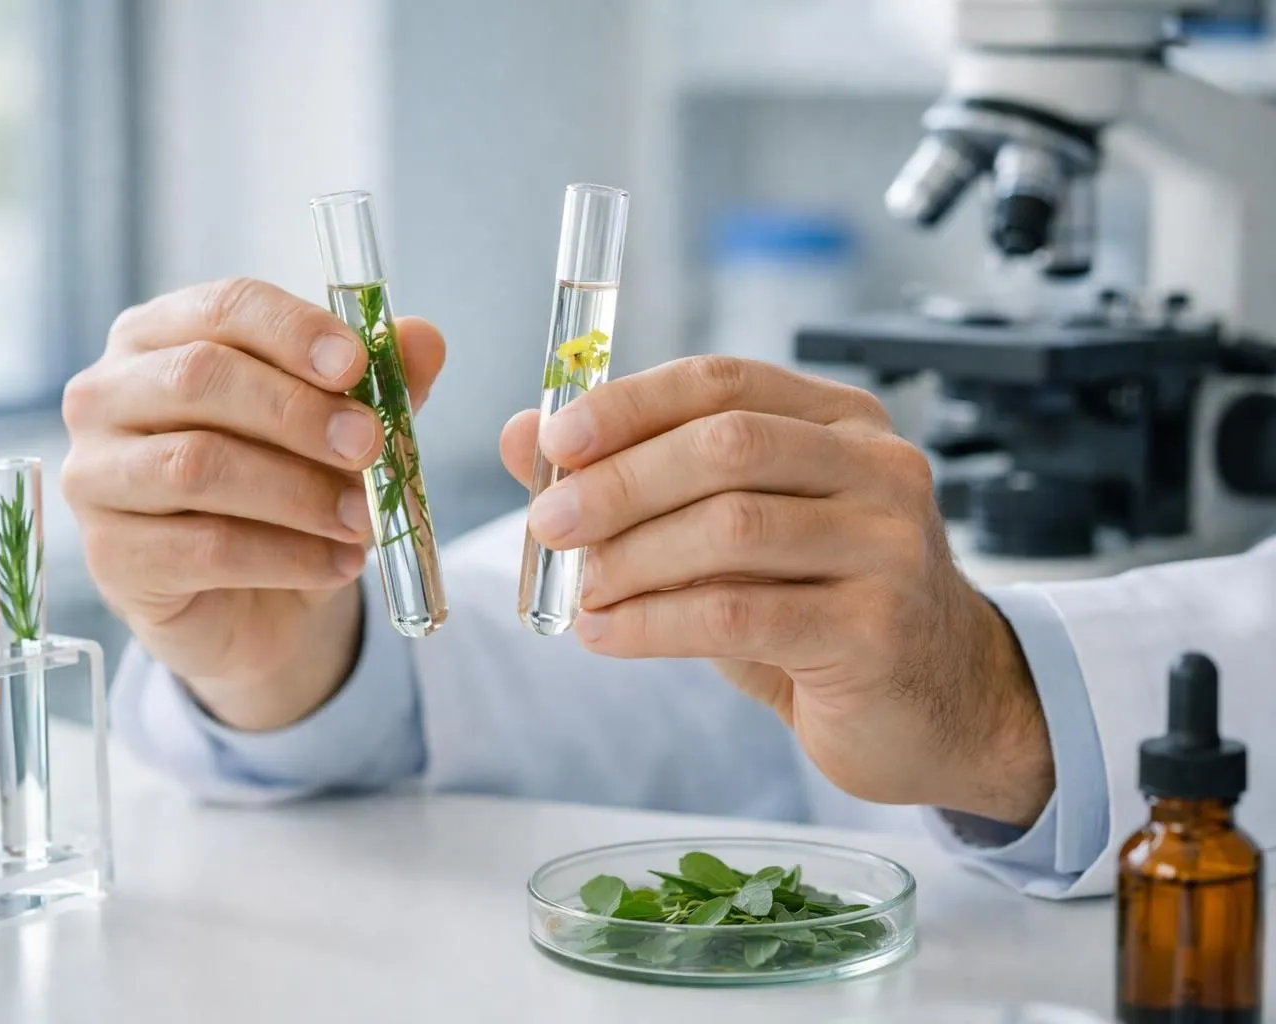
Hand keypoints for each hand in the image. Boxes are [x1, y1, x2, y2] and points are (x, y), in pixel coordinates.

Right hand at [62, 278, 444, 730]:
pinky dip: (287, 556)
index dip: (292, 330)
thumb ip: (380, 382)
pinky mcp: (111, 556)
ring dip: (296, 492)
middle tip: (367, 445)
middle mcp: (108, 395)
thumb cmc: (284, 489)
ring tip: (362, 518)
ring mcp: (96, 476)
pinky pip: (205, 549)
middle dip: (297, 412)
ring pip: (197, 466)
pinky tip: (338, 563)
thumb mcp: (341, 430)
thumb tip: (424, 339)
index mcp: (160, 336)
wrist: (255, 602)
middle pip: (200, 377)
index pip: (222, 307)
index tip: (356, 365)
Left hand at [501, 356, 1052, 826]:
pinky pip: (737, 616)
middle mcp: (878, 468)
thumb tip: (522, 434)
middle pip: (727, 446)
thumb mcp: (728, 532)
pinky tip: (607, 634)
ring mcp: (888, 547)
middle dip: (622, 482)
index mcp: (840, 422)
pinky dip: (653, 623)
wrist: (934, 704)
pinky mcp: (875, 631)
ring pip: (731, 528)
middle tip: (550, 523)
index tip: (555, 438)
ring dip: (632, 559)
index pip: (723, 383)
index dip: (631, 403)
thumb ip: (634, 478)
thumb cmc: (820, 606)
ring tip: (579, 589)